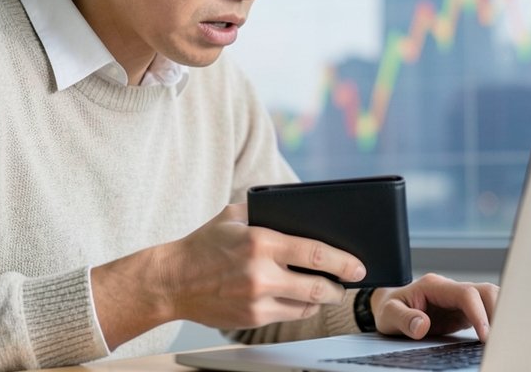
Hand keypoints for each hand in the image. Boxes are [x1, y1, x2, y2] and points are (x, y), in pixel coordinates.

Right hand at [92, 203, 365, 348]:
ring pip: (306, 305)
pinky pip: (289, 316)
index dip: (343, 261)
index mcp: (260, 242)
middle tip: (347, 281)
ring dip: (321, 298)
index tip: (359, 266)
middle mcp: (260, 273)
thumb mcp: (233, 216)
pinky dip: (301, 307)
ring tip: (326, 288)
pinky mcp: (252, 319)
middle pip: (318, 286)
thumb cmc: (204, 244)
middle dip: (338, 286)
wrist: (172, 281)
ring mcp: (256, 300)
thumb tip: (303, 210)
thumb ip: (266, 211)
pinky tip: (302, 298)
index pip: (314, 252)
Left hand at [371, 273, 498, 341]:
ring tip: (505, 338)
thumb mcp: (389, 314)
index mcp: (434, 286)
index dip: (479, 313)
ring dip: (501, 314)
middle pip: (485, 291)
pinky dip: (496, 322)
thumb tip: (423, 326)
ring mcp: (459, 299)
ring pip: (490, 298)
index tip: (485, 335)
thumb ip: (404, 319)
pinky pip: (486, 312)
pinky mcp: (464, 312)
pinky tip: (499, 337)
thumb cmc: (389, 308)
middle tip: (503, 337)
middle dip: (499, 310)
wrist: (390, 305)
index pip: (466, 293)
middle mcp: (450, 289)